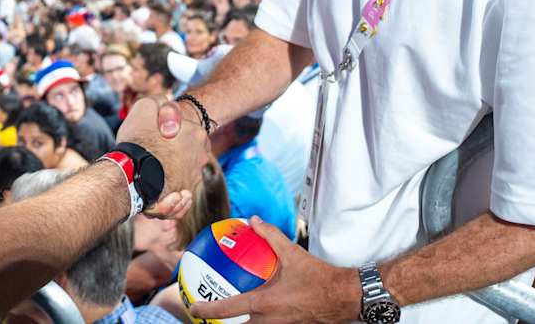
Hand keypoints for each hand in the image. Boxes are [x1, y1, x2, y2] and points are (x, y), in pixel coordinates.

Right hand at [116, 97, 208, 218]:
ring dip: (172, 168)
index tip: (157, 134)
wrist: (130, 176)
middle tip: (155, 151)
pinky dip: (170, 187)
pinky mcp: (183, 195)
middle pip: (188, 150)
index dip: (171, 130)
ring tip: (153, 168)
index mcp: (198, 133)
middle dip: (175, 150)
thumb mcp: (146, 106)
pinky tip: (157, 183)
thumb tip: (167, 103)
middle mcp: (202, 157)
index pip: (188, 128)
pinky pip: (179, 190)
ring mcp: (194, 178)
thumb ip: (161, 101)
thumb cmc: (139, 141)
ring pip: (183, 170)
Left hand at [187, 217, 361, 323]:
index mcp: (264, 304)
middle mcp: (268, 320)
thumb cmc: (318, 278)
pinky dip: (254, 320)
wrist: (342, 298)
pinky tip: (255, 310)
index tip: (192, 308)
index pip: (227, 311)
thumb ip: (270, 235)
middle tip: (206, 315)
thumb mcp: (292, 253)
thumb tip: (254, 220)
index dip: (206, 311)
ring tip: (227, 315)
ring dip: (237, 323)